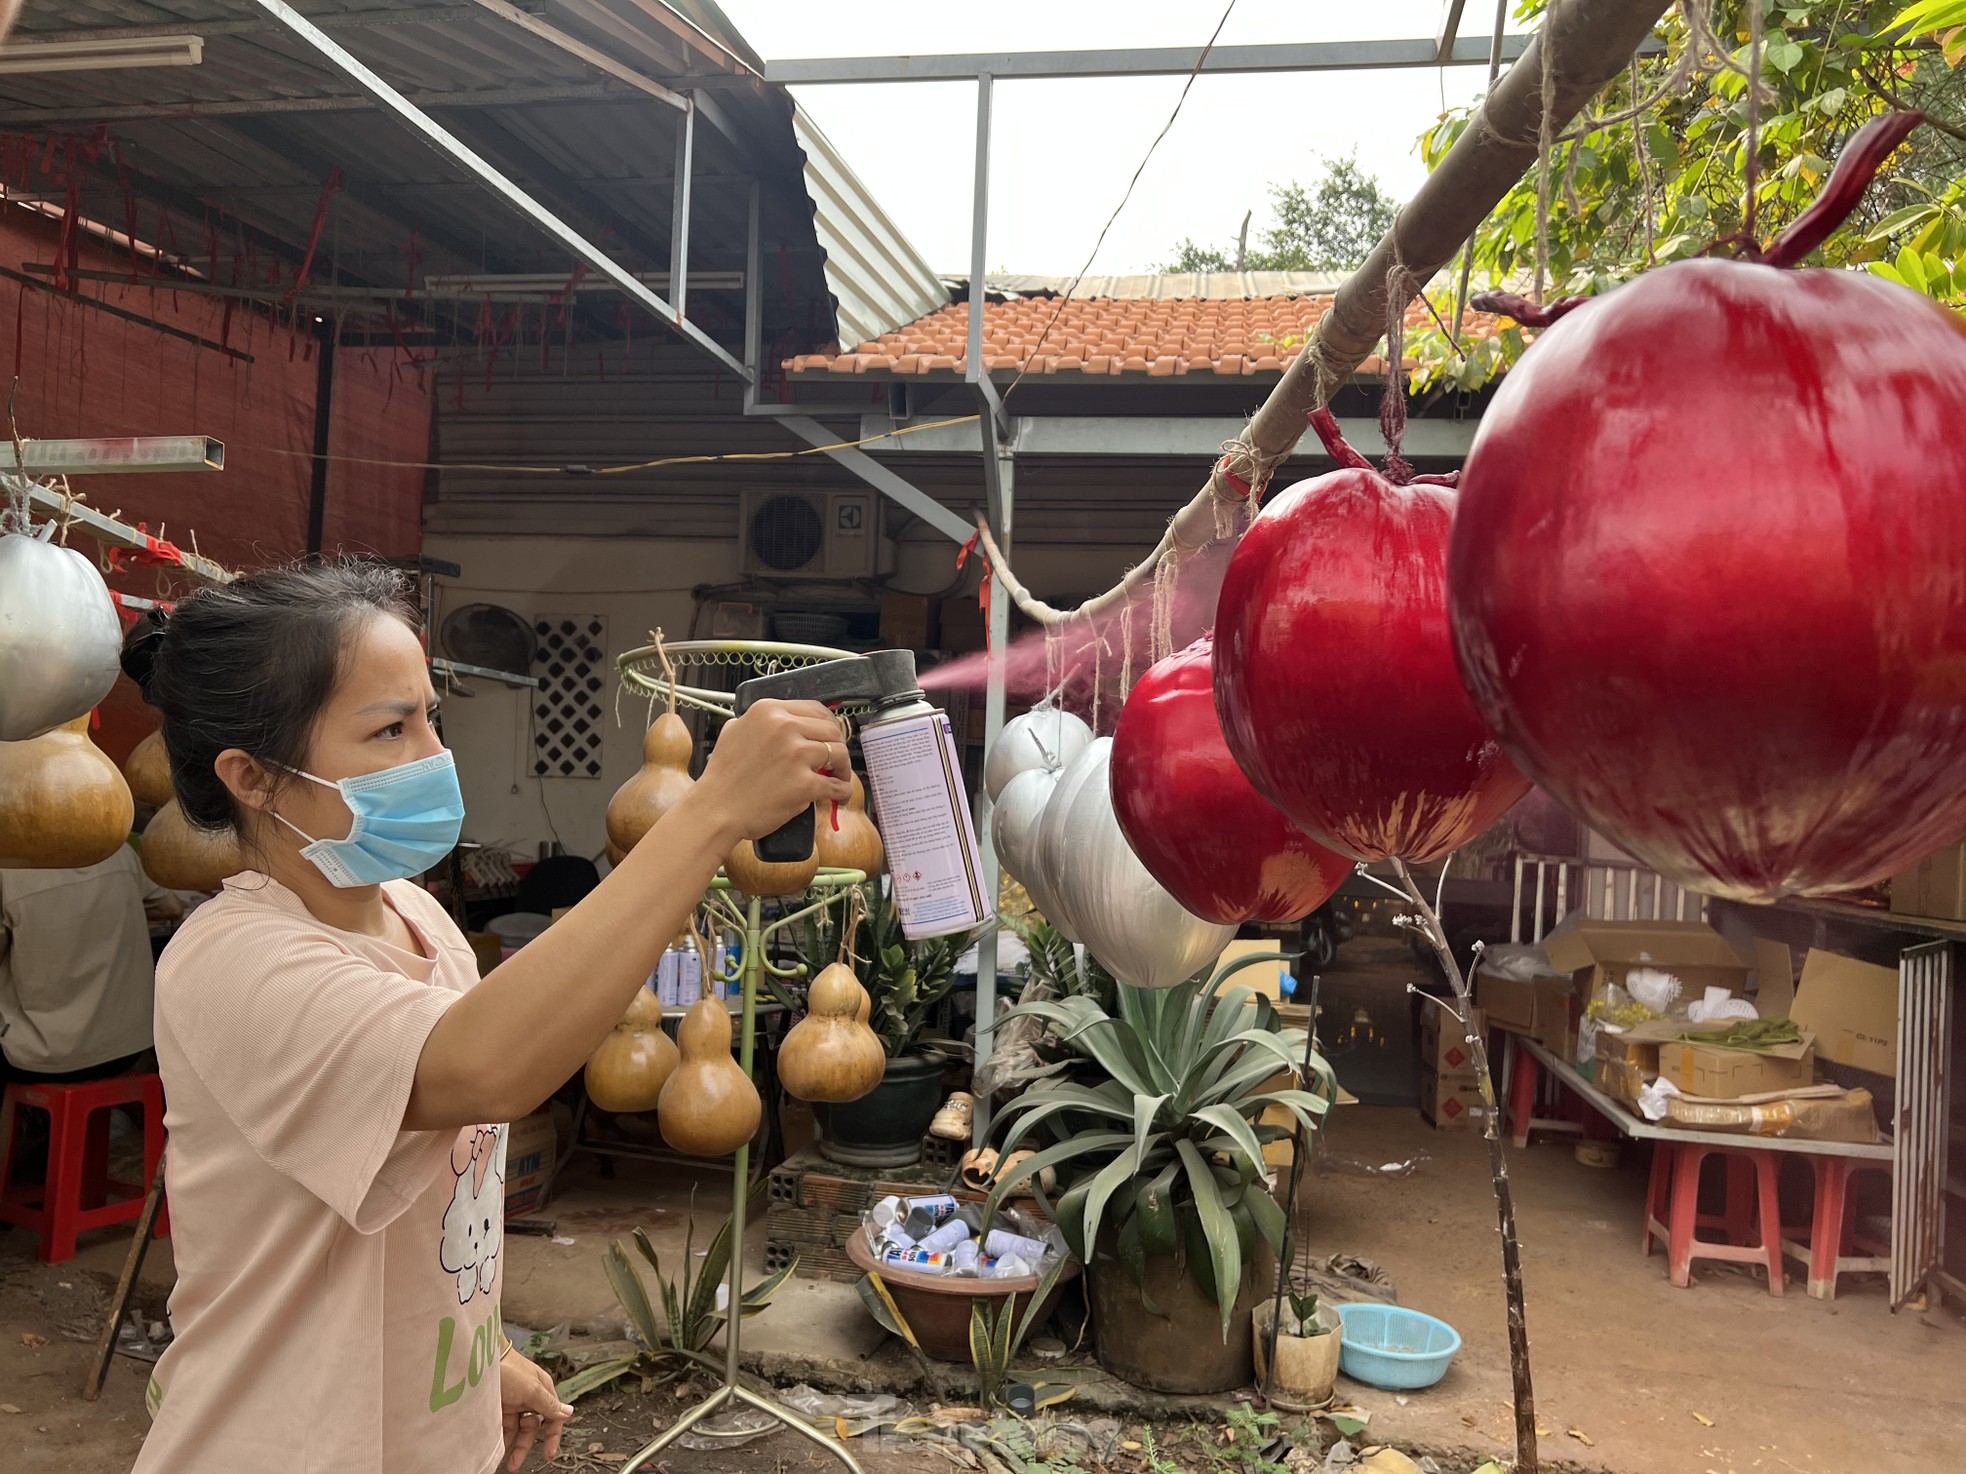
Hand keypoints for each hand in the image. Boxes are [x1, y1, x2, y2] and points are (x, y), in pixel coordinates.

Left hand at [499, 1348, 571, 1469]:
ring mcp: (513, 1403)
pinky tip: (497, 1448)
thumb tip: (569, 1413)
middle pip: (532, 1429)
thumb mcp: (532, 1389)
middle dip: (524, 1447)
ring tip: (503, 1460)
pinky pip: (502, 1428)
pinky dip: (501, 1439)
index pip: (553, 1418)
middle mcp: (530, 1398)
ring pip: (516, 1431)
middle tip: (515, 1464)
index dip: (552, 1437)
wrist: (478, 1359)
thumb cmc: (508, 1369)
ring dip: (511, 1445)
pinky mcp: (498, 1407)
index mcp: (543, 1391)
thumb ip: (549, 1404)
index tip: (549, 1454)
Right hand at [694, 699, 853, 842]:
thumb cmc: (723, 775)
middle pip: (831, 730)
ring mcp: (795, 755)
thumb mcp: (734, 730)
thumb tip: (784, 719)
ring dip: (843, 768)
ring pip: (839, 754)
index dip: (828, 724)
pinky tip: (838, 797)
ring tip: (838, 778)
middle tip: (836, 760)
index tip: (830, 736)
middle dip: (838, 745)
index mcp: (769, 711)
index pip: (816, 709)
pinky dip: (842, 792)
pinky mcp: (803, 784)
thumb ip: (760, 721)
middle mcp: (784, 727)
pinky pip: (836, 785)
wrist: (716, 809)